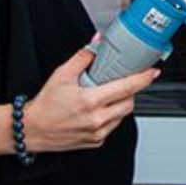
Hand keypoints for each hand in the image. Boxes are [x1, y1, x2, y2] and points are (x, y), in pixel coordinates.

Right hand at [21, 47, 157, 152]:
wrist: (32, 129)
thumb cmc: (45, 105)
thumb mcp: (62, 75)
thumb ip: (82, 57)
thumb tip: (97, 43)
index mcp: (91, 101)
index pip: (127, 88)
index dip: (143, 79)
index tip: (153, 73)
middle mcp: (97, 119)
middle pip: (129, 102)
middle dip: (128, 92)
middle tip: (117, 84)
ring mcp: (98, 132)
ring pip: (122, 115)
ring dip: (119, 105)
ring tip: (102, 98)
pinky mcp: (96, 141)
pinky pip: (113, 126)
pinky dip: (110, 117)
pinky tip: (96, 112)